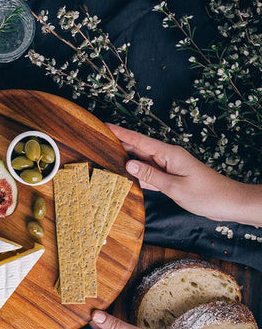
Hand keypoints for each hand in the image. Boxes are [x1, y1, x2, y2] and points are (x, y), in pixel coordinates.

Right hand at [107, 124, 246, 221]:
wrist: (228, 202)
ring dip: (126, 158)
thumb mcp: (175, 187)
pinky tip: (126, 174)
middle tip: (100, 139)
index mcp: (169, 154)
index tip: (106, 126)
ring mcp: (169, 167)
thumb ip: (150, 176)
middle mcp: (167, 157)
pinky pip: (149, 173)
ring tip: (107, 154)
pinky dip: (137, 173)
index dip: (122, 133)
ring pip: (143, 161)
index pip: (140, 141)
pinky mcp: (170, 178)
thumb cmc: (206, 194)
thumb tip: (128, 164)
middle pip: (139, 147)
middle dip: (120, 142)